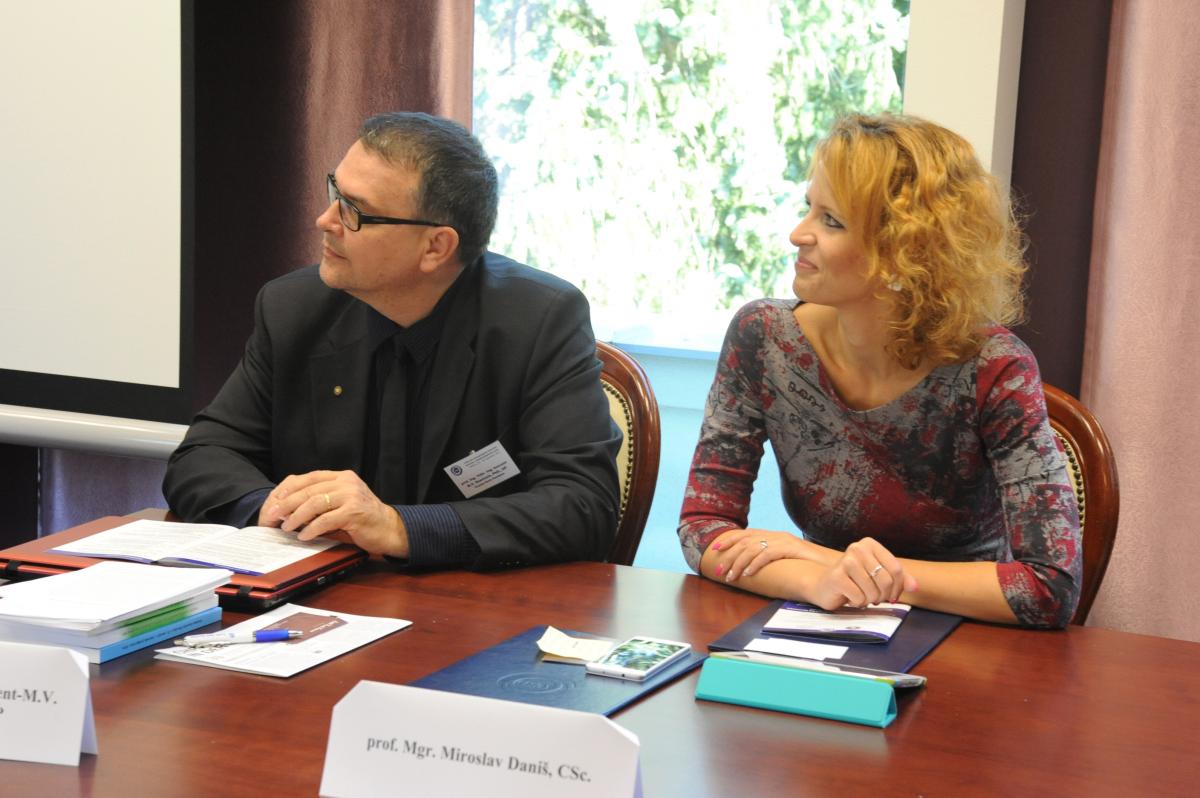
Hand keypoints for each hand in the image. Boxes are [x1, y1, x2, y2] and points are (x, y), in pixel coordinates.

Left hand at [257, 470, 408, 556]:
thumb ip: (321, 501)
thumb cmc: (362, 519)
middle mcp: (346, 482)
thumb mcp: (341, 503)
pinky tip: (304, 536)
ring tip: (287, 527)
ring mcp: (352, 496)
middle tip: (273, 516)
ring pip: (315, 503)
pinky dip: (312, 529)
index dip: (289, 489)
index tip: (275, 501)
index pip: (309, 478)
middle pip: (309, 490)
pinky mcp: (355, 512)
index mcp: (342, 477)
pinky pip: (327, 519)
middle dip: (287, 504)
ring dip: (297, 516)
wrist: (390, 529)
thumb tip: (289, 509)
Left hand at [710, 528, 821, 582]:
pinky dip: (755, 564)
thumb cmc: (809, 565)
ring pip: (753, 548)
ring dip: (738, 564)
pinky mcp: (790, 548)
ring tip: (730, 577)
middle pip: (745, 541)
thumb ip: (772, 558)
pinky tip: (748, 574)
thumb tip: (752, 567)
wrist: (832, 564)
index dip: (729, 540)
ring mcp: (783, 540)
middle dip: (729, 556)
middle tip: (718, 571)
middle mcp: (777, 535)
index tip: (715, 549)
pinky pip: (767, 554)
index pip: (746, 534)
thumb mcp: (787, 559)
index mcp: (774, 535)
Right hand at [807, 537, 917, 609]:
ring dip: (869, 600)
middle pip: (886, 580)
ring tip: (861, 596)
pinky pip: (859, 597)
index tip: (891, 596)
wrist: (825, 586)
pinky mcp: (836, 576)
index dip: (898, 588)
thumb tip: (915, 586)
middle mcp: (857, 548)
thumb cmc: (855, 581)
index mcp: (870, 544)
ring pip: (873, 591)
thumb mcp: (878, 576)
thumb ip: (899, 579)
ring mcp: (846, 561)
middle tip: (875, 598)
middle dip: (883, 596)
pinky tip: (849, 597)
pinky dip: (858, 602)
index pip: (897, 569)